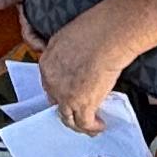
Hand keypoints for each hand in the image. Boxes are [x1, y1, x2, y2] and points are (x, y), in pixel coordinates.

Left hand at [31, 4, 128, 130]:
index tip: (70, 95)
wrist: (109, 34)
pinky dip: (93, 127)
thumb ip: (67, 53)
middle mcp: (52, 81)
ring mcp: (65, 95)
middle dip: (68, 108)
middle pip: (56, 103)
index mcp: (47, 63)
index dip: (60, 92)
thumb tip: (75, 64)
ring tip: (90, 125)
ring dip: (79, 124)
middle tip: (79, 111)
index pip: (49, 85)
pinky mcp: (82, 104)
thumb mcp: (69, 36)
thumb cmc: (95, 29)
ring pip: (68, 118)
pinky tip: (100, 126)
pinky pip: (84, 123)